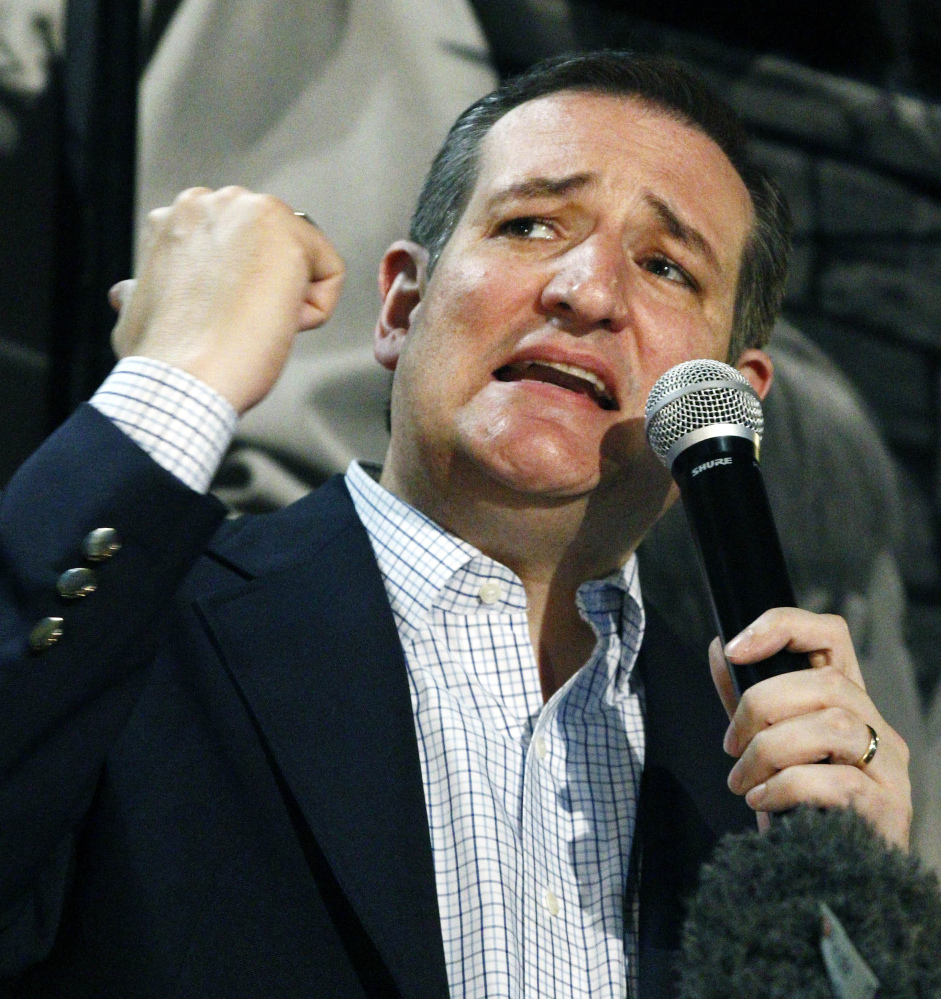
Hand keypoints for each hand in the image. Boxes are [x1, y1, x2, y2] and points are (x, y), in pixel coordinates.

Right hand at [109, 186, 344, 413]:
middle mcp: (212, 201)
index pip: (242, 245)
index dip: (238, 290)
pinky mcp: (287, 234)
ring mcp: (250, 211)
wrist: (182, 380)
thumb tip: (128, 291)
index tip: (219, 316)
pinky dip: (317, 309)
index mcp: (177, 217)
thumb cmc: (164, 358)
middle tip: (239, 322)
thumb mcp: (137, 310)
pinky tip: (278, 323)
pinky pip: (331, 272)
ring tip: (253, 323)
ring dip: (289, 297)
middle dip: (268, 286)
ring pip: (304, 257)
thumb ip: (142, 289)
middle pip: (277, 246)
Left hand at [709, 607, 911, 849]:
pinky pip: (836, 782)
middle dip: (761, 705)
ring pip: (833, 726)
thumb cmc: (798, 809)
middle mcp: (879, 729)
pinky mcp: (887, 811)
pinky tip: (763, 802)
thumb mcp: (766, 745)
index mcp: (849, 704)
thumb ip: (746, 700)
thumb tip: (720, 647)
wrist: (830, 883)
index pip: (831, 635)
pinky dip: (786, 787)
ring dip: (770, 749)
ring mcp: (889, 769)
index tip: (735, 648)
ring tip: (743, 780)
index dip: (783, 627)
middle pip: (826, 682)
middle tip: (730, 744)